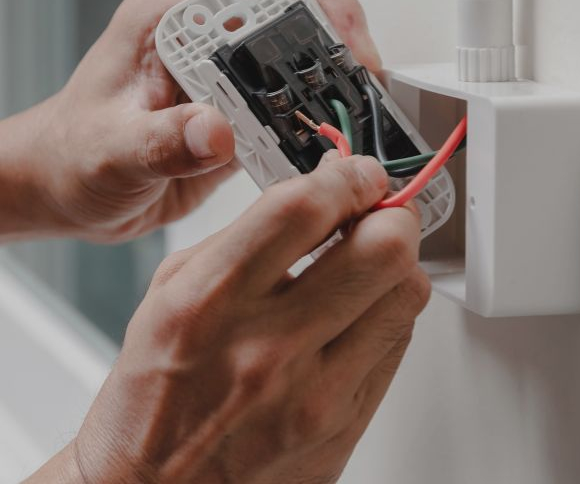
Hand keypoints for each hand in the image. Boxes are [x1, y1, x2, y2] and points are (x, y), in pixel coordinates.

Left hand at [0, 0, 380, 242]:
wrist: (66, 187)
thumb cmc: (71, 157)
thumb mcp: (110, 150)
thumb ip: (162, 141)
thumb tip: (218, 131)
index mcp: (174, 21)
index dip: (322, 23)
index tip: (352, 67)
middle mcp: (205, 43)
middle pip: (296, 34)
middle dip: (338, 66)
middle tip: (360, 109)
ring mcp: (223, 81)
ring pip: (299, 78)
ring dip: (329, 104)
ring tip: (350, 137)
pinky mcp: (234, 116)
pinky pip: (286, 118)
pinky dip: (310, 135)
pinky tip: (321, 156)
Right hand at [28, 154, 428, 483]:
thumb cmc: (154, 391)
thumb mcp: (175, 288)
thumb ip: (249, 235)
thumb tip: (318, 194)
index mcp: (211, 300)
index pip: (304, 211)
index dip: (346, 176)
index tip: (355, 172)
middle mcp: (267, 348)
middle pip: (382, 248)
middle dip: (390, 209)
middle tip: (376, 205)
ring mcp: (314, 394)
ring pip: (407, 294)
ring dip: (396, 259)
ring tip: (369, 256)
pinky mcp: (343, 426)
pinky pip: (398, 342)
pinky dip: (387, 308)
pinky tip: (358, 308)